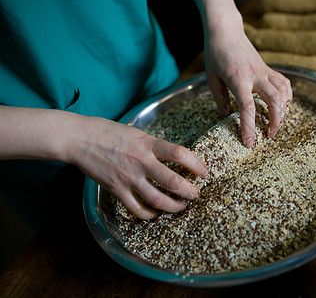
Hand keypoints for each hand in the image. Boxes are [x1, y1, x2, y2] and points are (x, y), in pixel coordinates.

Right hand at [68, 117, 207, 219]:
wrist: (80, 139)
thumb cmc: (109, 132)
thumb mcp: (137, 133)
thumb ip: (154, 145)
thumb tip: (173, 156)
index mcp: (148, 144)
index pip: (179, 154)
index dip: (196, 165)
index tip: (204, 172)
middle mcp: (141, 161)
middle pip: (172, 182)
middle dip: (189, 192)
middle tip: (195, 194)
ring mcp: (128, 177)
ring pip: (157, 200)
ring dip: (174, 207)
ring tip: (181, 207)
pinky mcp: (117, 189)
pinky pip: (136, 208)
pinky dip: (149, 215)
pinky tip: (155, 214)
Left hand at [196, 0, 292, 146]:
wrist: (226, 32)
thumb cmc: (216, 55)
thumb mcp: (212, 78)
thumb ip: (220, 99)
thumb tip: (229, 116)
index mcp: (238, 79)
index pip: (247, 107)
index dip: (249, 127)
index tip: (249, 142)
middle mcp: (255, 75)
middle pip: (274, 100)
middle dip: (276, 121)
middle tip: (270, 135)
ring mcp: (265, 71)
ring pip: (284, 92)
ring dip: (284, 110)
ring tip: (277, 123)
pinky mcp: (269, 69)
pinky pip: (285, 84)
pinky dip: (287, 97)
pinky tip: (282, 106)